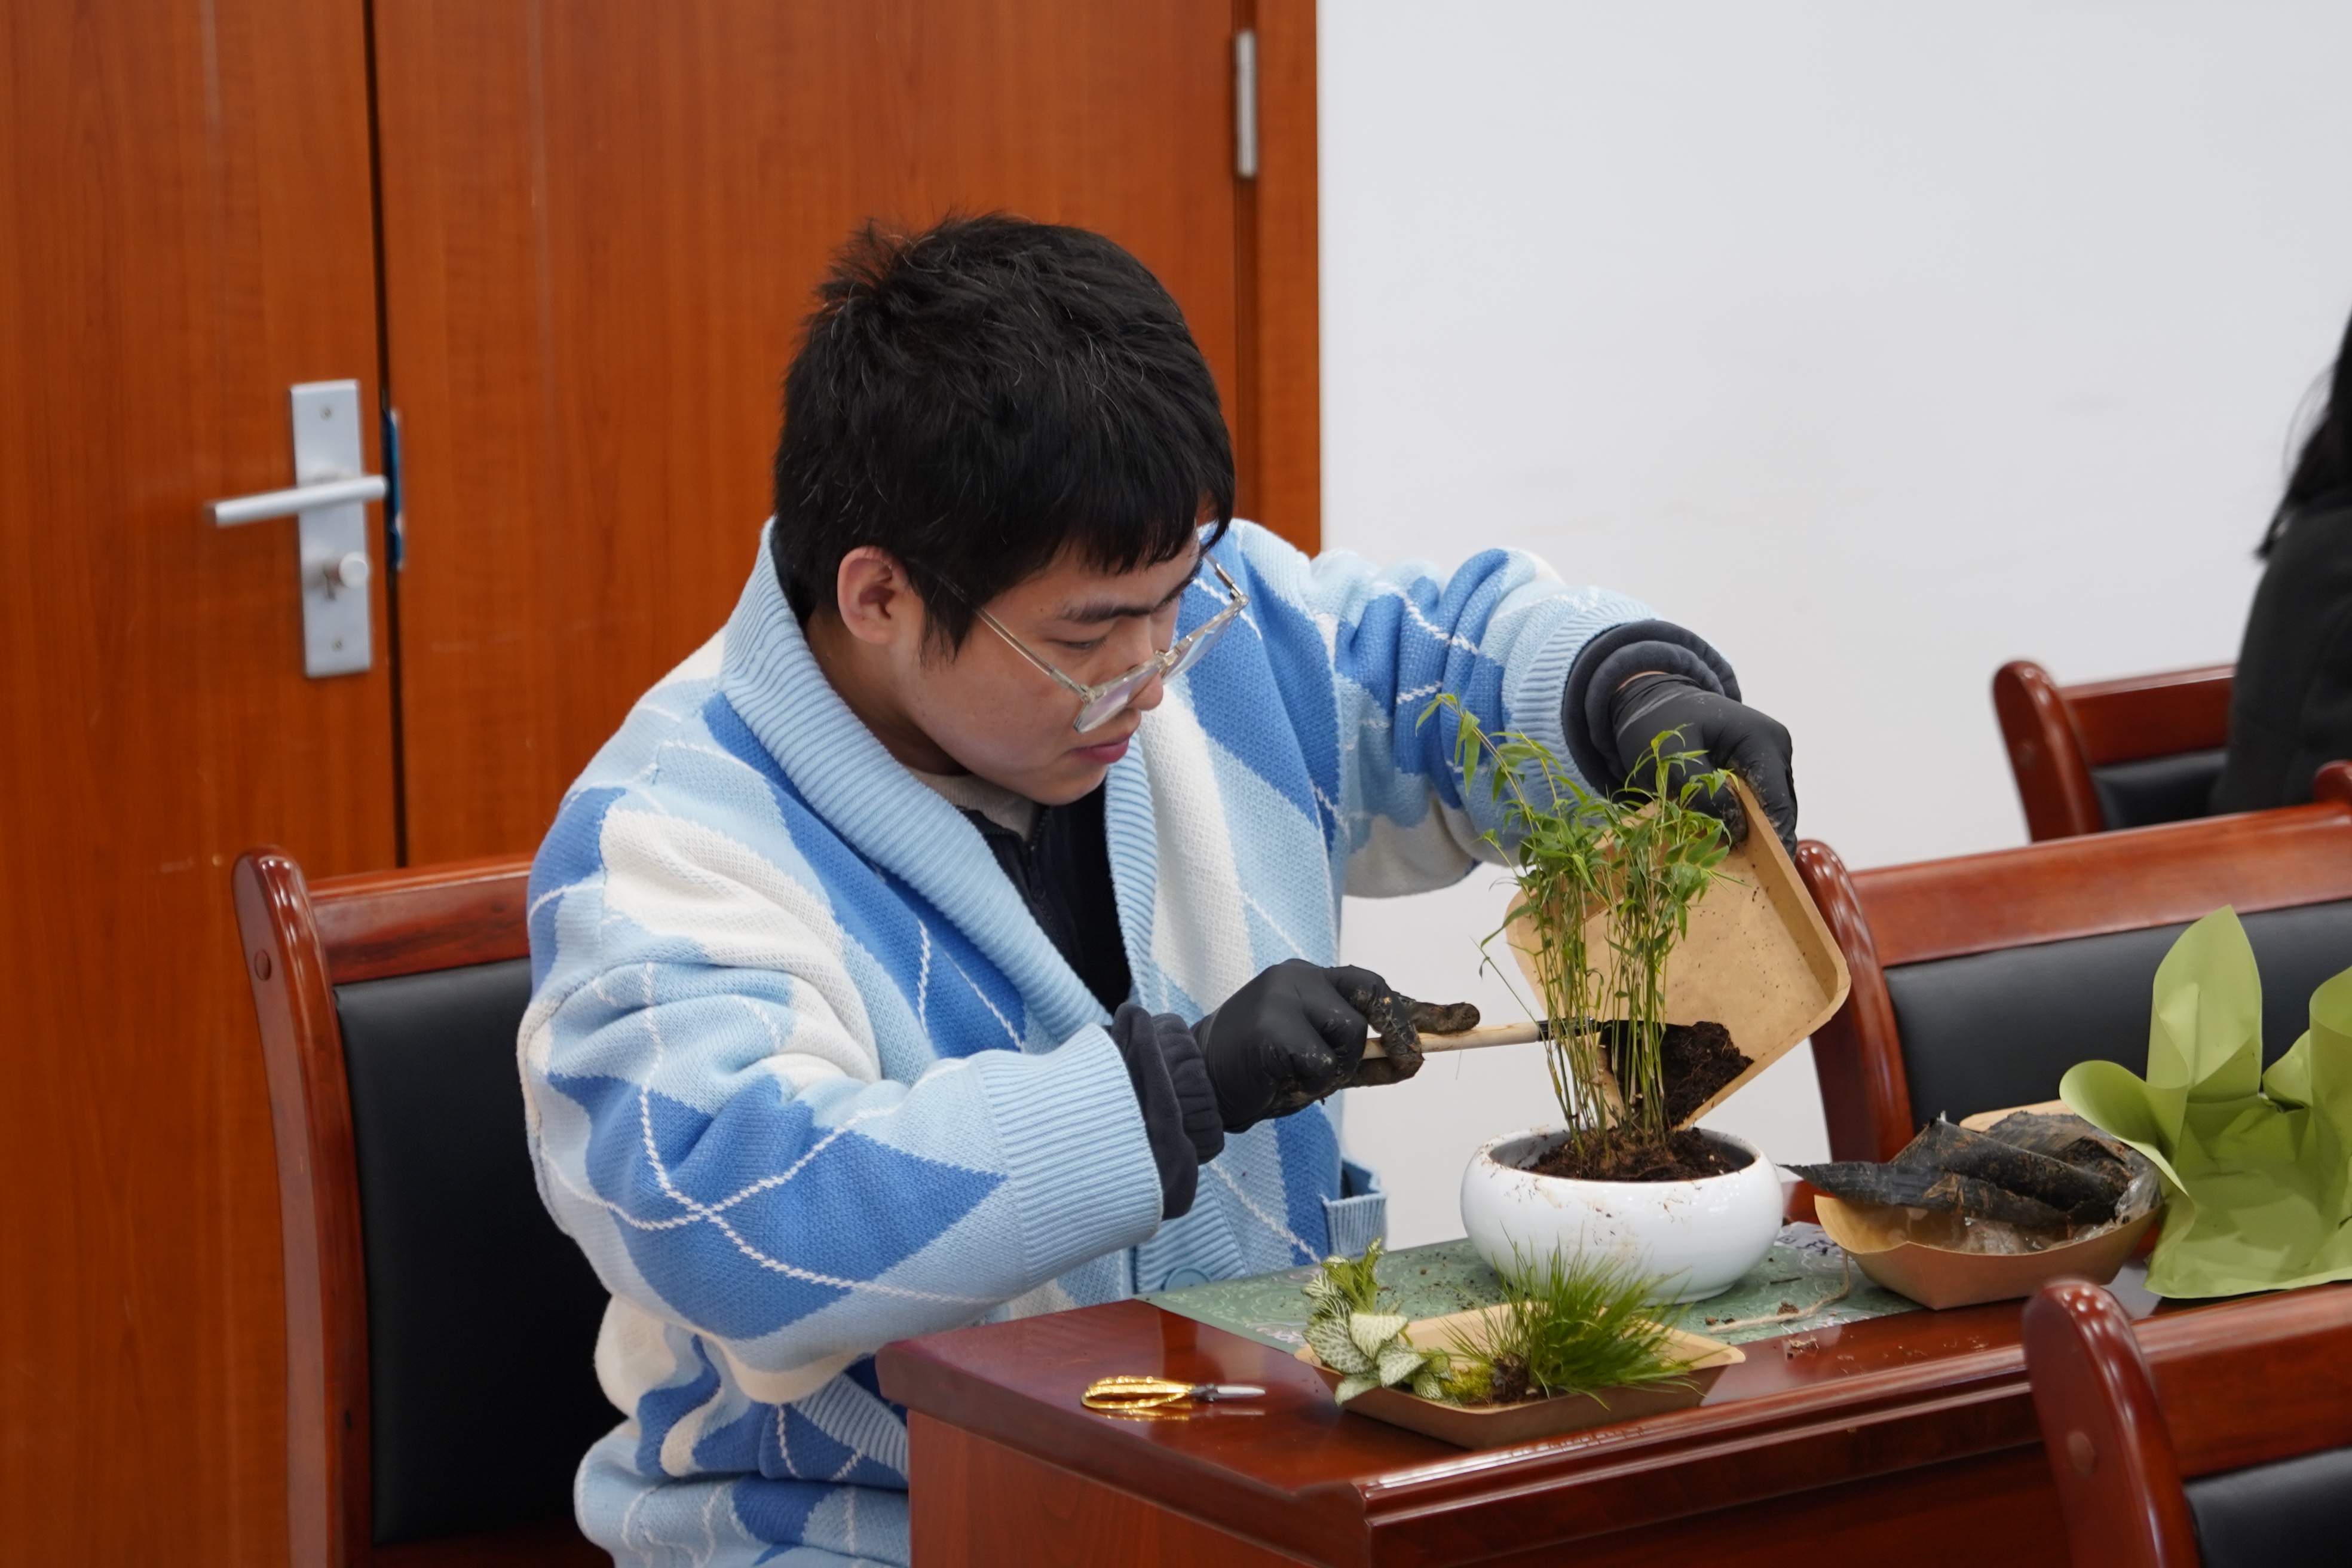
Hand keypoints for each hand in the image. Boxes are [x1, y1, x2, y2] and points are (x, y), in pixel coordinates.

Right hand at [1193, 960, 1416, 1129]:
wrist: (1203, 1081)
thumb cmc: (1266, 1070)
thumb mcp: (1325, 1063)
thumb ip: (1367, 1058)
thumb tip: (1417, 1059)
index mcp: (1314, 981)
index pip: (1377, 988)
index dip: (1424, 1008)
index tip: (1468, 1018)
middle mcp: (1300, 977)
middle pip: (1372, 995)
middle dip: (1401, 1031)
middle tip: (1412, 1062)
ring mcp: (1283, 995)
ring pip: (1351, 1033)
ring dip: (1341, 1069)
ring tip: (1303, 1078)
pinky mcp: (1270, 1024)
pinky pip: (1322, 1062)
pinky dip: (1314, 1083)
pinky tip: (1284, 1081)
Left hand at [1609, 673, 1797, 855]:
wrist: (1653, 700)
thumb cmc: (1659, 725)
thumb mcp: (1672, 760)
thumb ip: (1704, 793)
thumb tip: (1737, 829)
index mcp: (1762, 740)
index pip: (1777, 800)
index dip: (1775, 838)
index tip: (1771, 871)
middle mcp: (1775, 748)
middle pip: (1780, 807)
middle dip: (1766, 840)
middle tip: (1752, 874)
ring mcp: (1770, 758)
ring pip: (1771, 808)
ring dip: (1755, 833)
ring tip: (1740, 862)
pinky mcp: (1757, 768)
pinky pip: (1757, 802)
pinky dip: (1745, 821)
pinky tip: (1729, 841)